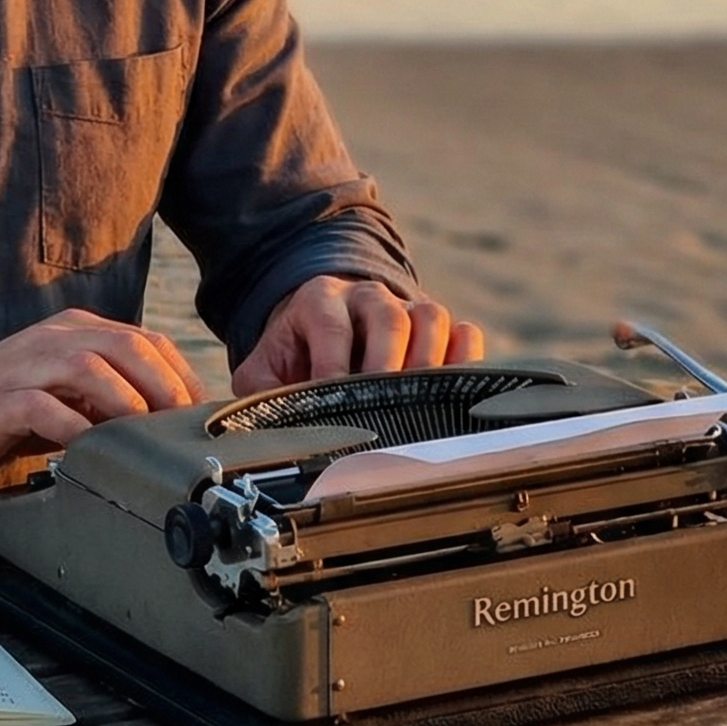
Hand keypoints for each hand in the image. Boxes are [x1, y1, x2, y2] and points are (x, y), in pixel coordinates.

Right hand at [0, 309, 205, 483]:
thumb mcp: (62, 397)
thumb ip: (106, 399)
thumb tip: (164, 424)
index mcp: (74, 333)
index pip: (145, 340)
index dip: (180, 375)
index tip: (199, 415)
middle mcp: (53, 339)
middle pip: (126, 346)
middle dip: (164, 387)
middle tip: (180, 429)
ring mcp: (24, 366)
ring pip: (90, 367)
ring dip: (126, 402)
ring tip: (143, 437)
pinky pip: (43, 406)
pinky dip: (73, 428)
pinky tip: (88, 452)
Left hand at [232, 276, 482, 394]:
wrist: (325, 324)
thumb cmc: (296, 354)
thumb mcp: (266, 367)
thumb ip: (261, 391)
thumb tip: (269, 428)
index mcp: (319, 301)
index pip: (331, 327)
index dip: (334, 365)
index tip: (335, 401)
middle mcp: (367, 297)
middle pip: (389, 318)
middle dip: (388, 364)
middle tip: (385, 407)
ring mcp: (406, 307)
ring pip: (431, 318)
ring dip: (430, 363)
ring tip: (421, 404)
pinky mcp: (437, 327)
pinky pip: (463, 333)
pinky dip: (465, 360)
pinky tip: (455, 392)